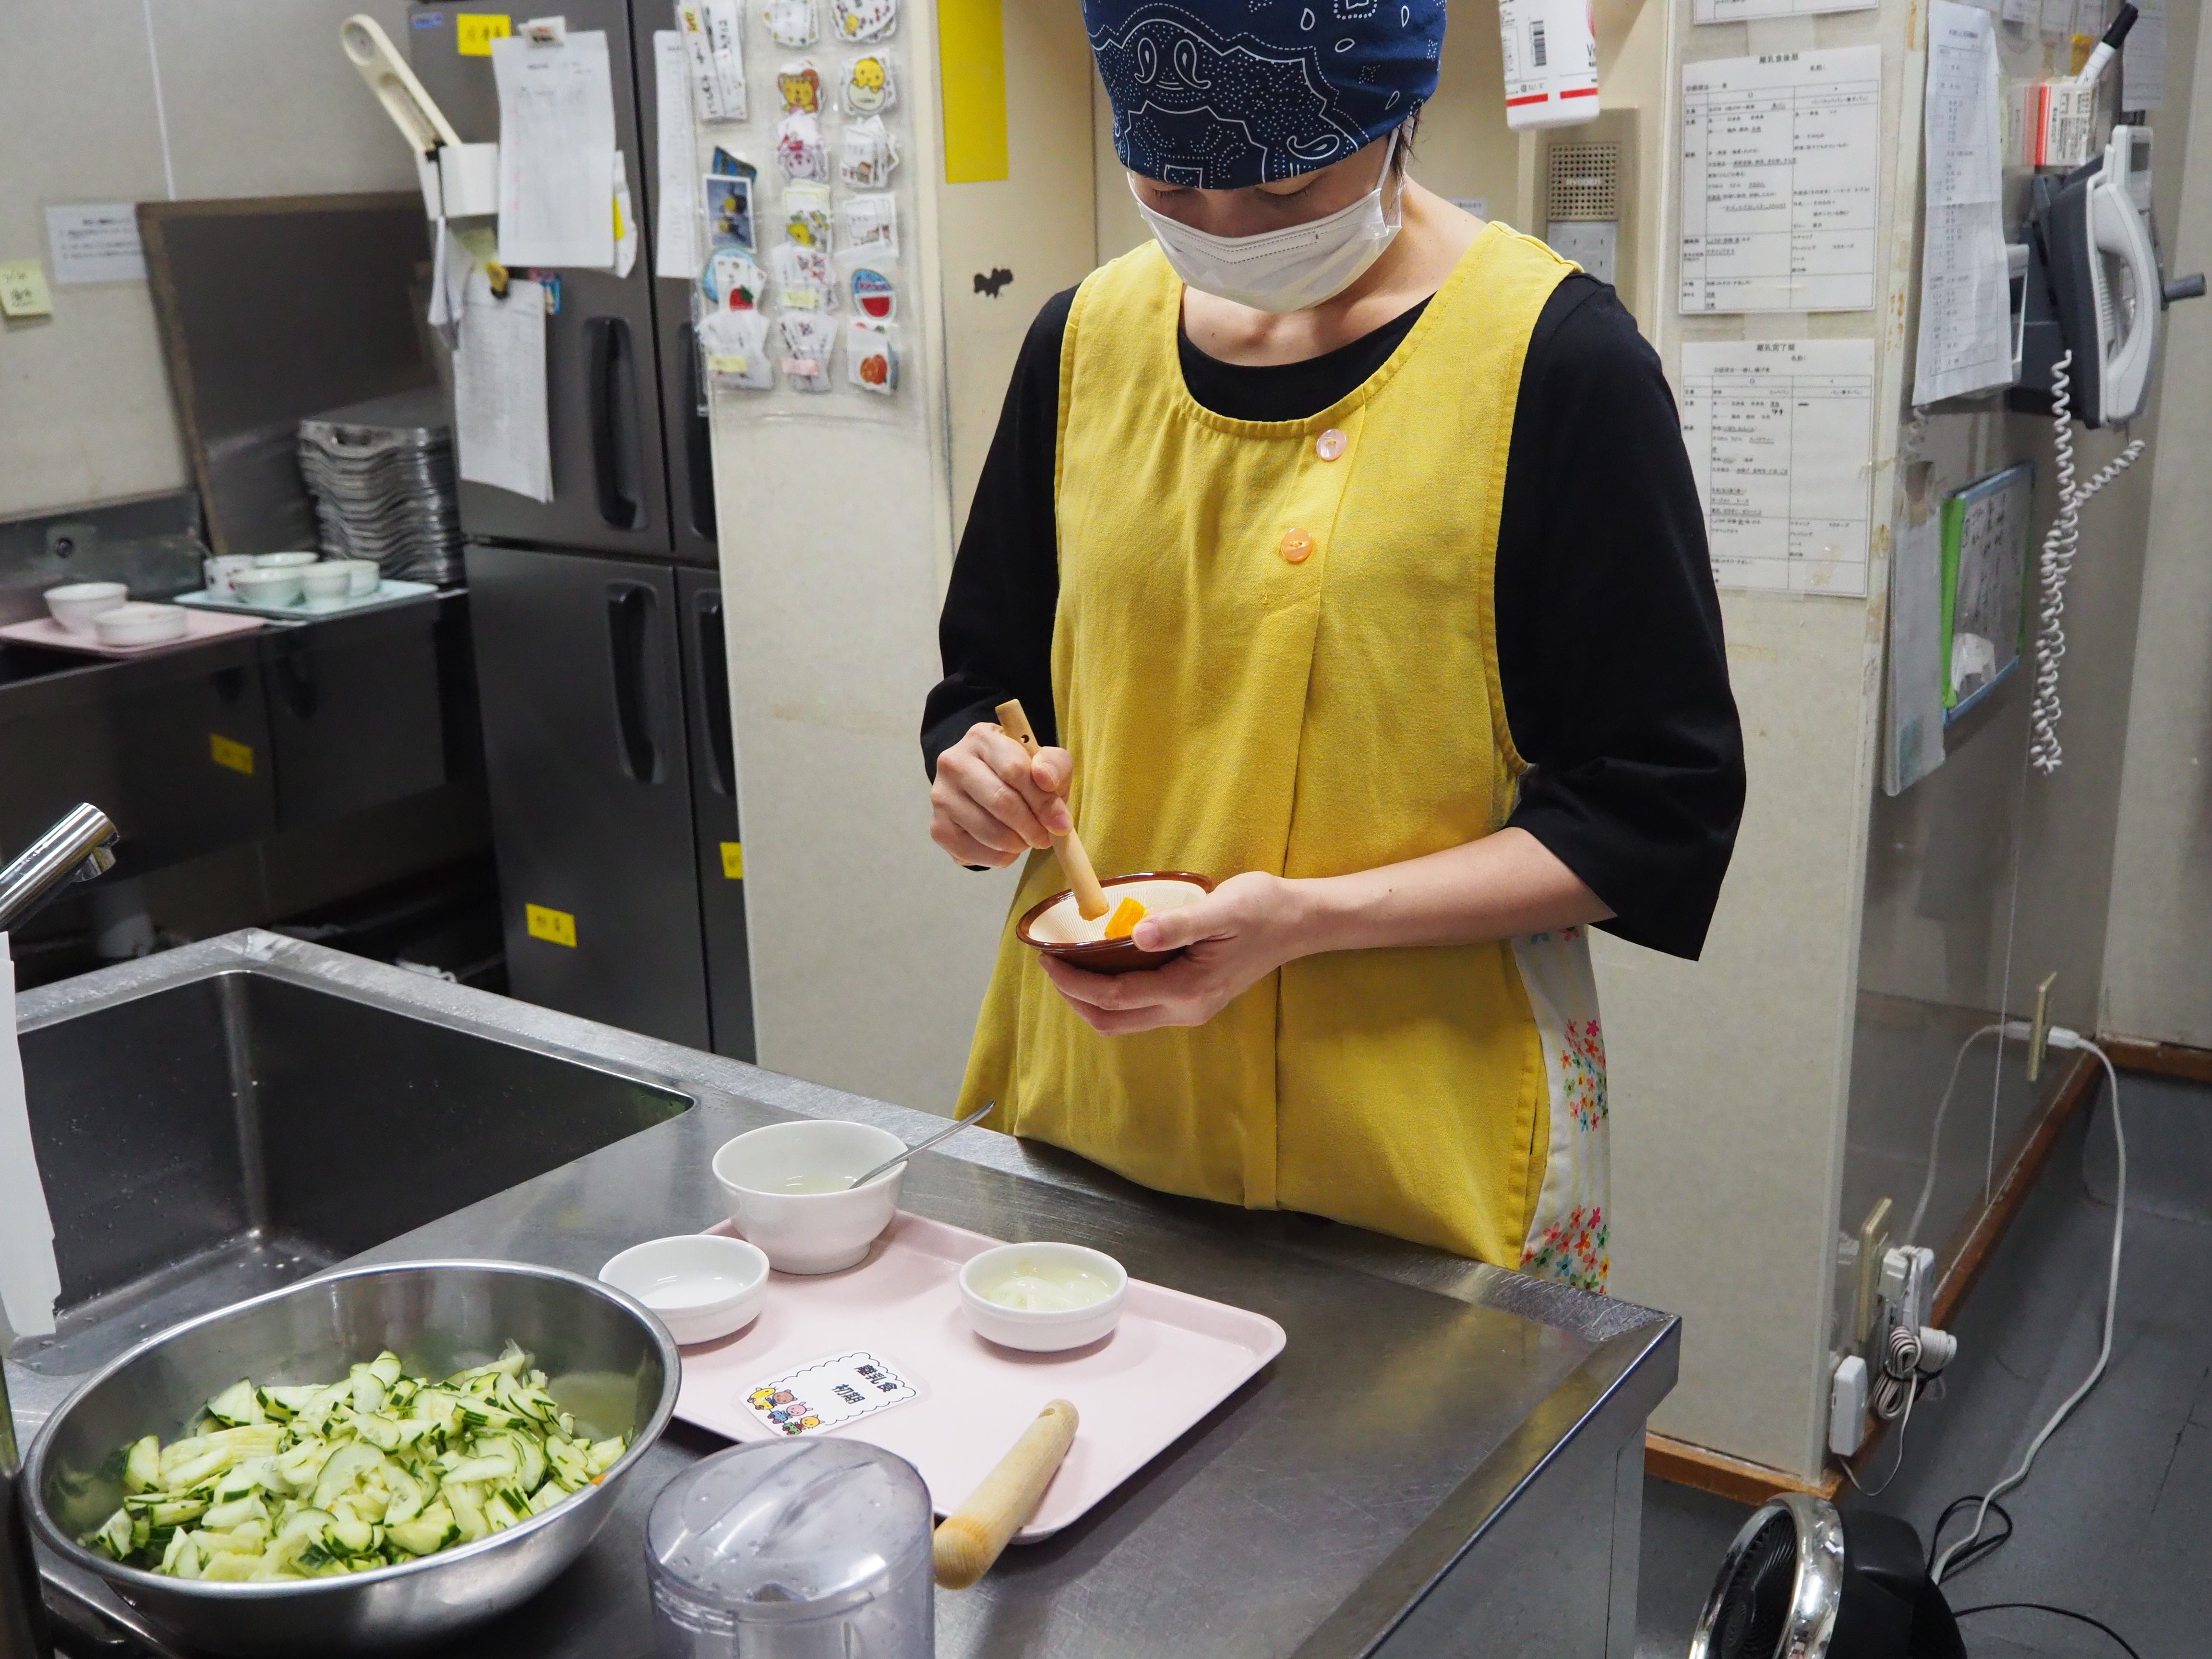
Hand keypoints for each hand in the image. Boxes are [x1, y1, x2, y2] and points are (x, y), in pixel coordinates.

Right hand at [930, 721, 1073, 868]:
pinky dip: (1001, 857)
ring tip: (1027, 838)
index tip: (1061, 823)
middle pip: (1001, 802)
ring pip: (990, 832)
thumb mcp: (1045, 761)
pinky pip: (976, 854)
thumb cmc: (1021, 772)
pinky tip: (1008, 847)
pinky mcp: (938, 828)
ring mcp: (941, 797)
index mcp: (981, 738)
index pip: (1015, 770)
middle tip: (1045, 837)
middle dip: (1032, 827)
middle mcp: (953, 763)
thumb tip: (1046, 781)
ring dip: (1019, 844)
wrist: (987, 785)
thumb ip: (1054, 765)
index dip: (1043, 801)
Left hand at [1040, 872, 1307, 1033]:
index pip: (1114, 996)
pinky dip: (1113, 994)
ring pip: (1125, 1020)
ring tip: (1070, 966)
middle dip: (1074, 997)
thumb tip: (1138, 934)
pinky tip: (1104, 966)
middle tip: (1052, 963)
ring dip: (1091, 999)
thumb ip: (1180, 924)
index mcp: (1189, 990)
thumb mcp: (1223, 907)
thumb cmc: (1263, 908)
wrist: (1299, 922)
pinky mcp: (1194, 1000)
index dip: (1074, 981)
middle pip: (1112, 1020)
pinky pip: (1141, 1008)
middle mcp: (1187, 1009)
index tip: (1048, 957)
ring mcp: (1191, 1009)